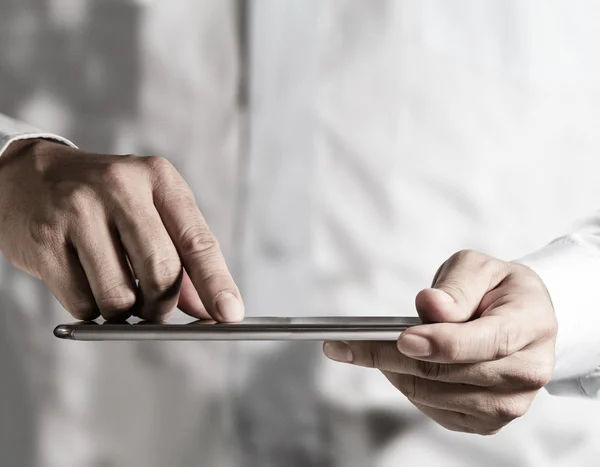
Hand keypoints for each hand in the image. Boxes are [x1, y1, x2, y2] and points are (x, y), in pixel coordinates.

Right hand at [0, 139, 243, 321]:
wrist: (28, 177)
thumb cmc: (103, 200)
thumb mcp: (149, 211)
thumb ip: (181, 258)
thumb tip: (207, 308)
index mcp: (157, 178)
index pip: (196, 240)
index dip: (216, 282)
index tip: (231, 313)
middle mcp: (119, 187)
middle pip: (161, 272)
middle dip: (163, 306)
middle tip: (157, 311)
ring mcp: (77, 211)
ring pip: (120, 297)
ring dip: (125, 312)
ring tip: (116, 290)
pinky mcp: (43, 240)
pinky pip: (82, 303)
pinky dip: (92, 310)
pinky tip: (86, 283)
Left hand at [323, 250, 556, 434]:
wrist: (522, 318)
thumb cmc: (498, 289)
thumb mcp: (480, 267)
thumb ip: (457, 286)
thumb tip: (430, 307)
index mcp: (529, 326)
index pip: (481, 343)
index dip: (439, 342)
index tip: (401, 336)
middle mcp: (525, 373)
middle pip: (447, 374)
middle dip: (390, 355)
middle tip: (343, 343)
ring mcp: (507, 404)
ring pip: (432, 395)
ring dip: (392, 369)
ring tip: (366, 346)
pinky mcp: (485, 422)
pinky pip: (432, 409)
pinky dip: (406, 385)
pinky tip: (396, 363)